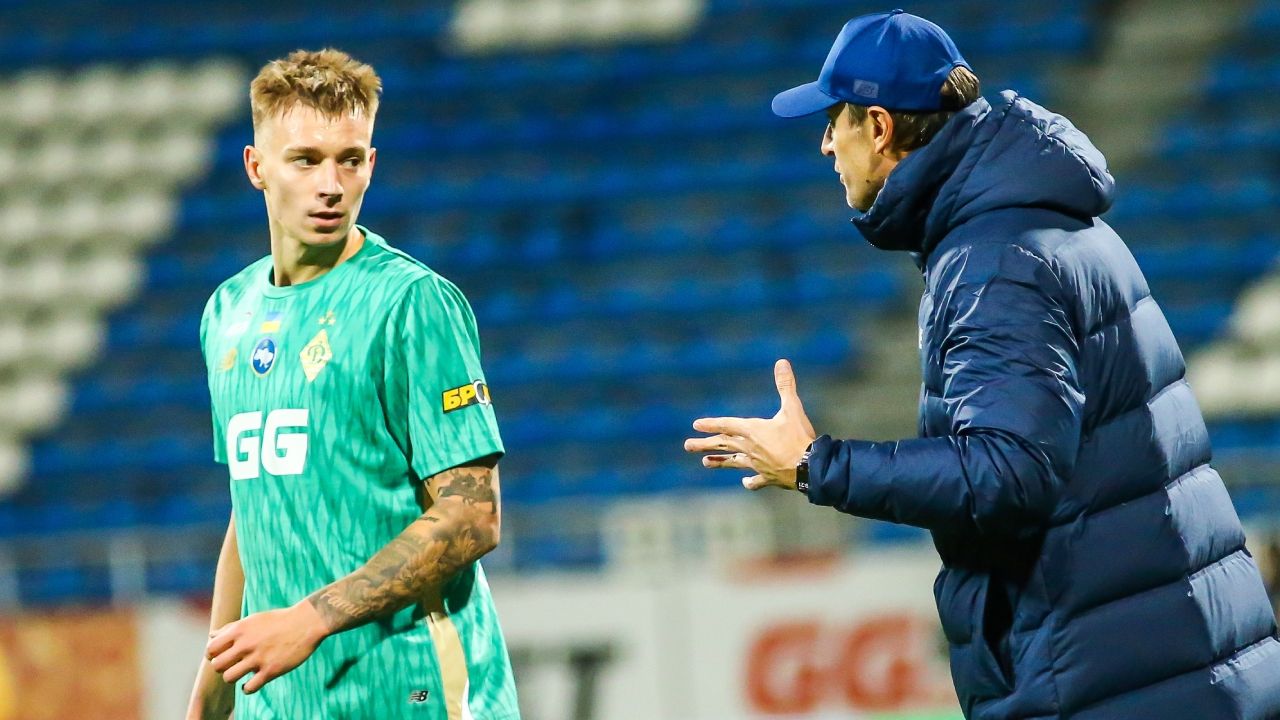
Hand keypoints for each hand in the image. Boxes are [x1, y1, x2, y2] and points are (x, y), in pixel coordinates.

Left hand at [206, 600, 329, 693]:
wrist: (307, 622)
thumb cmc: (279, 620)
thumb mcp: (253, 619)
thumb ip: (231, 628)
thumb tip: (212, 636)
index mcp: (240, 630)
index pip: (211, 649)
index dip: (214, 655)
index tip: (224, 656)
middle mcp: (246, 644)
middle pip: (217, 665)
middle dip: (223, 667)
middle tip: (234, 665)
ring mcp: (258, 658)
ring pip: (229, 678)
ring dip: (234, 677)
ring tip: (243, 673)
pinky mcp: (271, 670)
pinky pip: (249, 688)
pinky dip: (247, 688)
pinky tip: (253, 682)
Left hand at [685, 359, 816, 490]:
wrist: (810, 467)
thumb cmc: (799, 437)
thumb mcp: (792, 408)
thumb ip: (785, 386)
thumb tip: (782, 362)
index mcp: (753, 430)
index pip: (727, 425)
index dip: (711, 424)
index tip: (696, 424)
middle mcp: (750, 448)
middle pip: (723, 444)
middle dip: (704, 444)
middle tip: (687, 445)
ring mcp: (757, 464)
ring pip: (733, 463)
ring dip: (719, 462)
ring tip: (704, 463)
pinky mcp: (768, 477)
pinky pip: (756, 480)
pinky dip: (750, 481)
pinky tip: (745, 482)